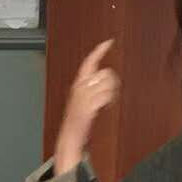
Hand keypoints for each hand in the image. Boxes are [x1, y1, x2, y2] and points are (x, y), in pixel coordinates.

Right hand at [54, 40, 119, 175]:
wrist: (69, 138)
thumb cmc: (77, 122)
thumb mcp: (81, 101)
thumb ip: (91, 88)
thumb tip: (105, 78)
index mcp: (77, 85)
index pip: (88, 62)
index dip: (99, 50)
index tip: (108, 42)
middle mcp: (80, 88)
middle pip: (103, 72)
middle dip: (111, 81)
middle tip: (110, 91)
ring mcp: (84, 97)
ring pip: (107, 83)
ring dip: (111, 91)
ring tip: (107, 101)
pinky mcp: (89, 107)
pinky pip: (105, 95)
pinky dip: (109, 99)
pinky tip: (106, 105)